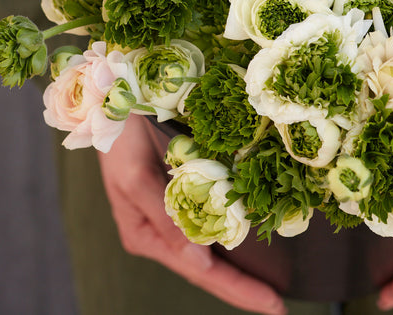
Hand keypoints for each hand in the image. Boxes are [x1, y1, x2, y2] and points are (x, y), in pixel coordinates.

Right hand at [97, 114, 286, 314]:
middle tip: (279, 306)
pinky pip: (213, 218)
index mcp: (146, 234)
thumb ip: (165, 218)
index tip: (272, 304)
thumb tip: (198, 260)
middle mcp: (161, 230)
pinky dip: (234, 231)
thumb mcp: (136, 178)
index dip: (238, 288)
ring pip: (213, 246)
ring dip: (241, 266)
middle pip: (208, 266)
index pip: (200, 271)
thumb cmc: (120, 137)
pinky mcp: (183, 189)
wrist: (113, 99)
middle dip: (243, 287)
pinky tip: (254, 240)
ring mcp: (173, 212)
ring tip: (272, 284)